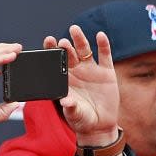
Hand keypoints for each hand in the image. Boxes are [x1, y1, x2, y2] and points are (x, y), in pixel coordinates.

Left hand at [45, 25, 119, 147]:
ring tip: (74, 30)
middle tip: (61, 41)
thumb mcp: (75, 114)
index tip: (48, 41)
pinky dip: (103, 45)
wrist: (100, 125)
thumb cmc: (82, 120)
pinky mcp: (107, 72)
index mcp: (65, 80)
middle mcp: (77, 72)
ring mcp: (91, 70)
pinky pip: (105, 55)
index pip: (56, 62)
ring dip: (80, 40)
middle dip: (65, 46)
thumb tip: (65, 102)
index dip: (52, 51)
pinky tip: (99, 35)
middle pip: (70, 54)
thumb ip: (71, 107)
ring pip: (84, 51)